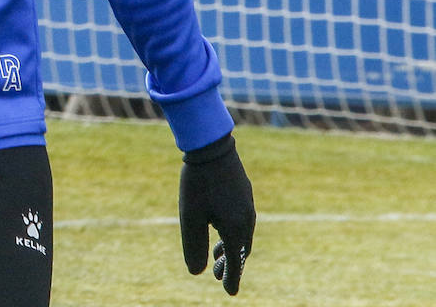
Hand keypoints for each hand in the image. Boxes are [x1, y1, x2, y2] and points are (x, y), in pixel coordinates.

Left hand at [179, 133, 254, 295]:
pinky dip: (232, 231)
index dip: (232, 278)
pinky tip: (219, 225)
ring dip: (230, 247)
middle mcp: (246, 219)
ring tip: (216, 254)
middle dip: (231, 264)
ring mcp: (247, 205)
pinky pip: (241, 220)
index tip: (229, 292)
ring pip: (241, 234)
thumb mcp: (190, 216)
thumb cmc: (198, 182)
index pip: (236, 262)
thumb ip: (194, 245)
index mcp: (236, 229)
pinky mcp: (244, 193)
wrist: (211, 146)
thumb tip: (196, 272)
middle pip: (241, 250)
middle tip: (218, 274)